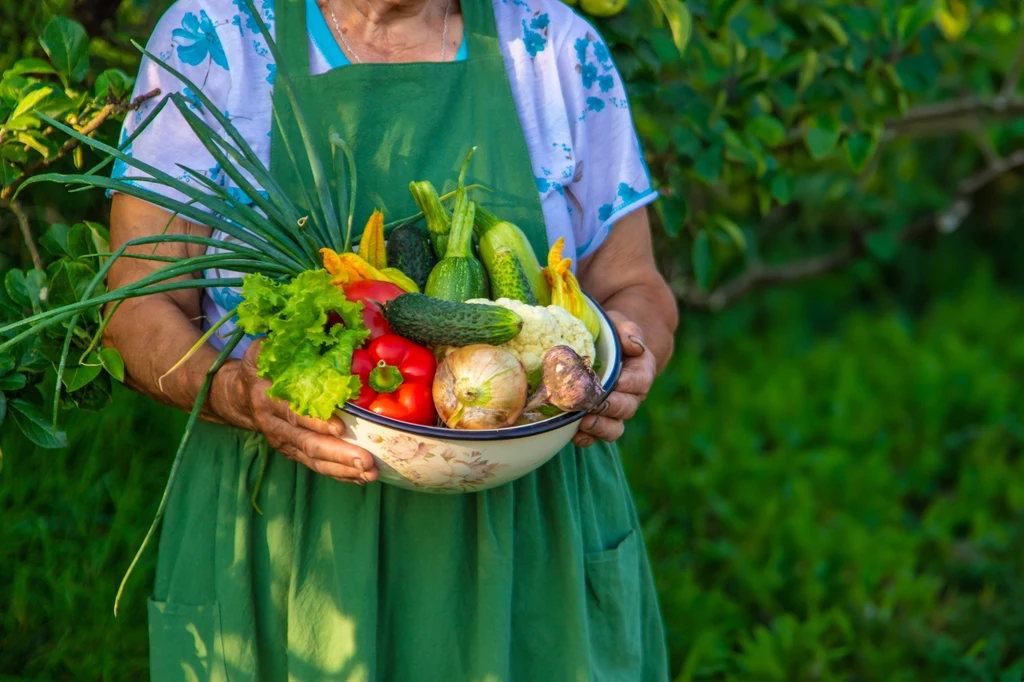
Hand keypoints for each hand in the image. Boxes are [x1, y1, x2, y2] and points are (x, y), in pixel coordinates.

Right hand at [239, 340, 377, 484]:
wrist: (239, 395)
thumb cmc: (261, 367)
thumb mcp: (264, 350)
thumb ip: (283, 341)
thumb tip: (316, 323)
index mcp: (268, 397)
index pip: (293, 412)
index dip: (315, 420)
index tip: (340, 426)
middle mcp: (274, 425)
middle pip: (308, 443)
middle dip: (338, 454)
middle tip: (367, 461)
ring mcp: (284, 442)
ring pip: (314, 460)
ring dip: (343, 469)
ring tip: (371, 474)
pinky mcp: (293, 452)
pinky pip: (316, 466)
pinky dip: (339, 473)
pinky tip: (362, 477)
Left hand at [572, 311, 655, 446]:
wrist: (600, 350)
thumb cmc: (609, 335)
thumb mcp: (619, 325)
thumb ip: (629, 331)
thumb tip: (634, 345)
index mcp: (640, 372)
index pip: (640, 381)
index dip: (629, 383)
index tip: (616, 381)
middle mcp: (631, 397)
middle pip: (627, 408)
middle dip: (611, 407)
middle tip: (593, 403)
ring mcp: (614, 413)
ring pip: (614, 428)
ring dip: (600, 427)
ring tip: (583, 422)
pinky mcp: (596, 422)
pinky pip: (594, 437)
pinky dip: (585, 438)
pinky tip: (572, 433)